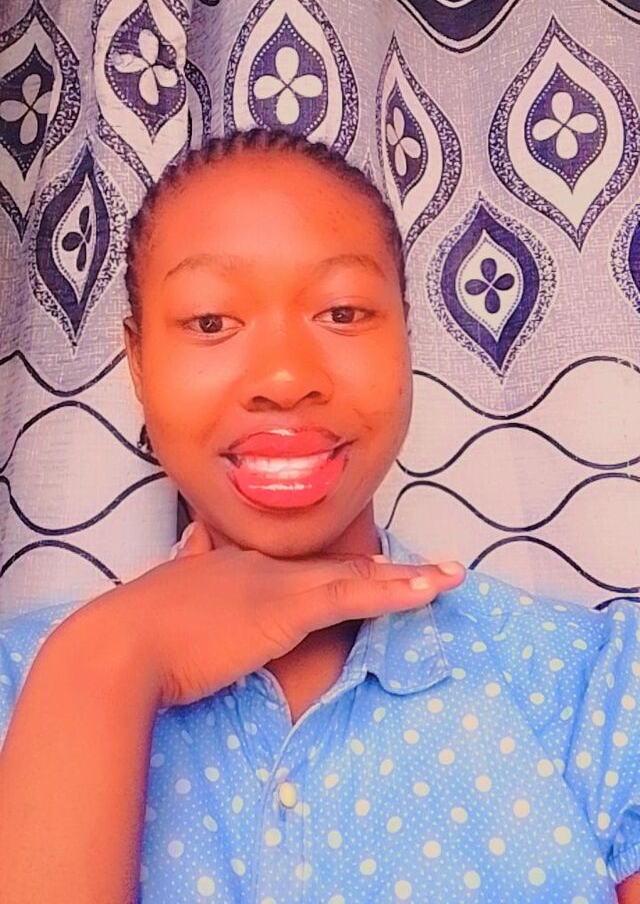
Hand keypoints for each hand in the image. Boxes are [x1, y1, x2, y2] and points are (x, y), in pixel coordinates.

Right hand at [82, 521, 464, 707]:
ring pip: (356, 575)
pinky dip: (397, 593)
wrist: (118, 647)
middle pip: (334, 563)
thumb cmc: (131, 636)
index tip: (364, 566)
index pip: (294, 563)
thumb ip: (185, 567)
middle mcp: (258, 564)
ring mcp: (275, 583)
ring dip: (408, 577)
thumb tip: (194, 539)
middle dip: (382, 566)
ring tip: (450, 574)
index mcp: (229, 564)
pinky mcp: (286, 609)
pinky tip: (431, 590)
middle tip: (429, 568)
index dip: (334, 565)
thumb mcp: (160, 599)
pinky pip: (355, 597)